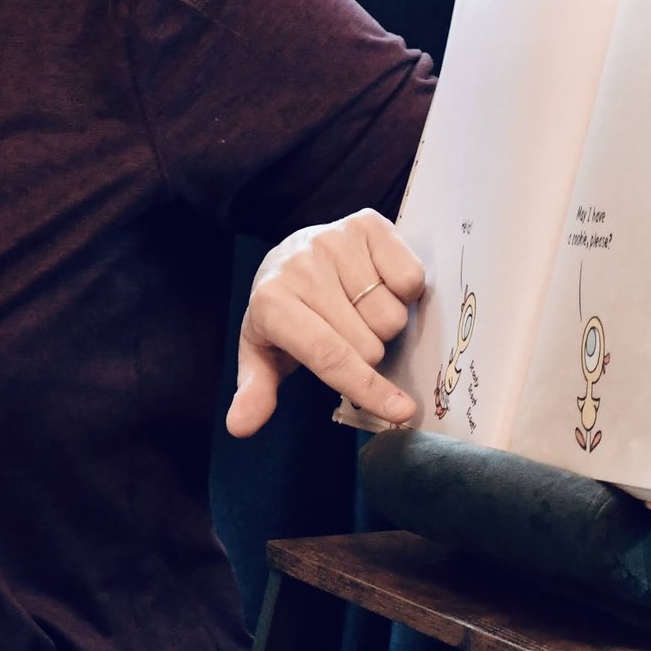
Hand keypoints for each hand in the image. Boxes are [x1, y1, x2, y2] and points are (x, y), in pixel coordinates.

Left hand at [227, 208, 424, 436]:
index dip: (366, 387)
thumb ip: (255, 390)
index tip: (400, 412)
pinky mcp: (366, 223)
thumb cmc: (284, 315)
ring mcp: (333, 239)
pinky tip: (378, 284)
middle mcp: (301, 265)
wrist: (292, 256)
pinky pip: (411, 279)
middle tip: (347, 333)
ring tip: (359, 307)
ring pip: (392, 315)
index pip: (328, 355)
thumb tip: (239, 427)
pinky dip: (404, 292)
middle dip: (368, 352)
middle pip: (369, 342)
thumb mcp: (262, 353)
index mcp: (270, 302)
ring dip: (385, 322)